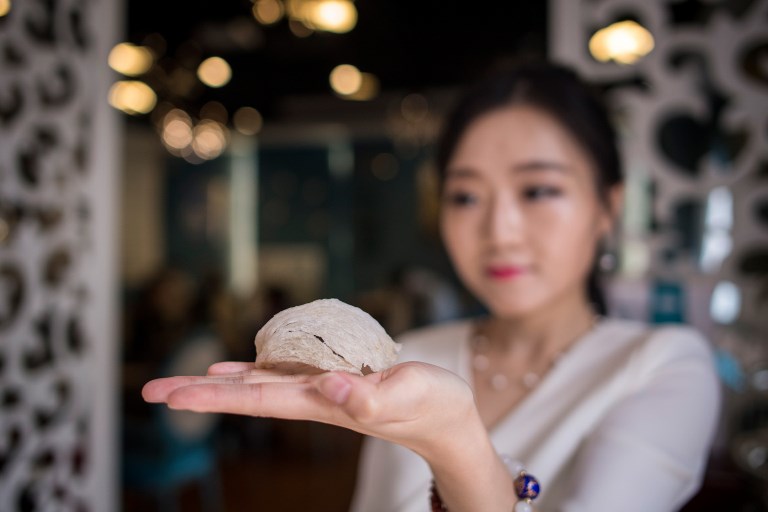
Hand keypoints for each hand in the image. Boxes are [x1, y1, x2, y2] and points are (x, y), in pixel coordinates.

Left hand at [142, 361, 478, 457]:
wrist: (446, 420)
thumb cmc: (433, 407)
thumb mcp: (409, 396)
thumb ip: (370, 397)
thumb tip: (330, 386)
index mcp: (324, 403)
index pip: (258, 400)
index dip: (213, 397)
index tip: (171, 398)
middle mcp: (313, 399)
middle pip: (245, 395)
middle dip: (198, 394)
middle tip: (149, 392)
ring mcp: (320, 391)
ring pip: (258, 384)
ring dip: (217, 384)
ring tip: (178, 382)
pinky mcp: (333, 381)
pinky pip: (282, 373)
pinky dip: (252, 370)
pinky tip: (232, 369)